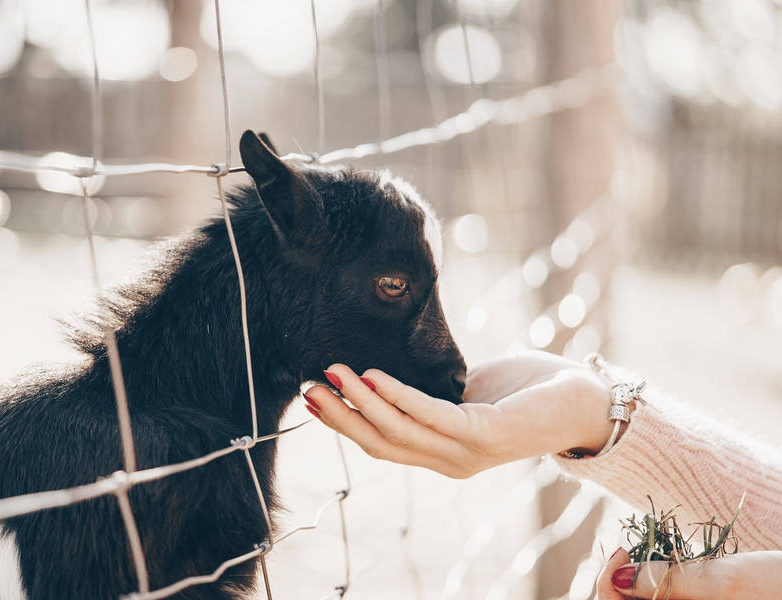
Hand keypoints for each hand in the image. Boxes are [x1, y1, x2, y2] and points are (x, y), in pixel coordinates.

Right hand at [303, 351, 614, 477]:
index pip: (381, 444)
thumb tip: (391, 371)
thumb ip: (430, 389)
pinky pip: (430, 415)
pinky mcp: (484, 436)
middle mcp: (449, 463)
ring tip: (332, 373)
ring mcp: (466, 454)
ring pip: (399, 432)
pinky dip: (397, 395)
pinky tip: (373, 374)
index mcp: (442, 454)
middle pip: (381, 443)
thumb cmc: (526, 388)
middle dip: (341, 416)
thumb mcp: (464, 389)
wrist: (584, 397)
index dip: (343, 423)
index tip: (310, 397)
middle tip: (308, 387)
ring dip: (360, 402)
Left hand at [597, 547, 781, 598]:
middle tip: (628, 550)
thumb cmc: (776, 586)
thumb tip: (615, 577)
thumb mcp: (720, 580)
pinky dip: (657, 585)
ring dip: (637, 583)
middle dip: (618, 584)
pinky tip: (667, 567)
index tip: (622, 550)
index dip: (607, 585)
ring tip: (647, 556)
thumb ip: (664, 580)